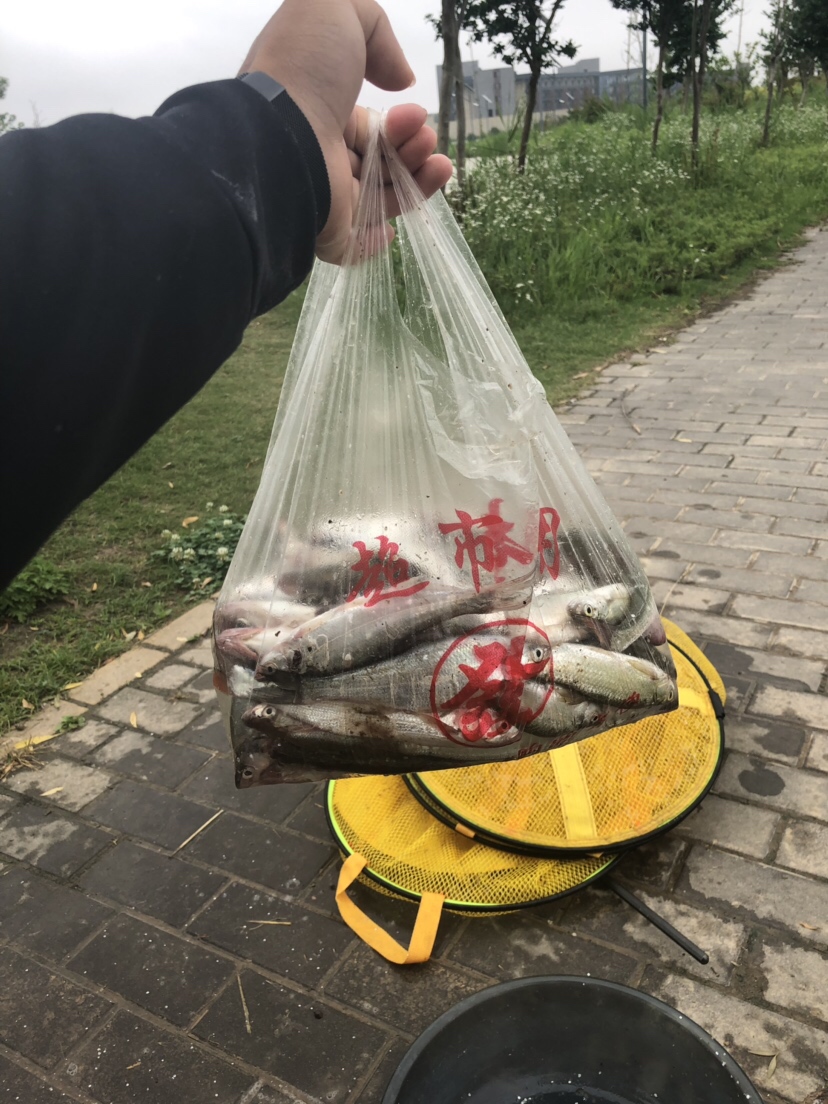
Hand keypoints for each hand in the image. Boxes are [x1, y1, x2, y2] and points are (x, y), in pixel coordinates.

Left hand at [240, 0, 452, 262]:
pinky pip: (358, 244)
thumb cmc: (303, 70)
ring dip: (418, 184)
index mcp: (319, 114)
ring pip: (381, 201)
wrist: (280, 133)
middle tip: (425, 138)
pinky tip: (398, 225)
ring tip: (438, 164)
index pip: (369, 128)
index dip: (398, 122)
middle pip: (382, 164)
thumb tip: (403, 80)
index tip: (415, 112)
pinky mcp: (328, 234)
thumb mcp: (335, 9)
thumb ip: (375, 29)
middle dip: (414, 150)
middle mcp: (321, 158)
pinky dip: (380, 239)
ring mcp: (324, 199)